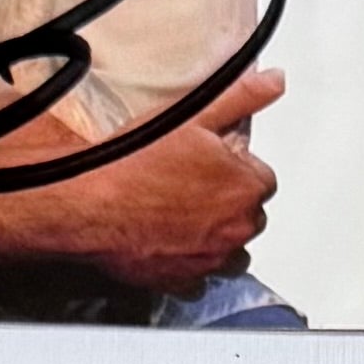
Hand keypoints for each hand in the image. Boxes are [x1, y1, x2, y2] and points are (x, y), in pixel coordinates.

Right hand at [77, 67, 283, 291]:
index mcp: (246, 187)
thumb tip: (274, 81)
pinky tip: (170, 244)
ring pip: (231, 251)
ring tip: (183, 216)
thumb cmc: (134, 161)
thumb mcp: (192, 114)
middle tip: (192, 186)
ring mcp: (211, 259)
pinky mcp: (183, 281)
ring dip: (217, 236)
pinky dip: (192, 266)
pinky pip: (201, 279)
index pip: (262, 178)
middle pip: (249, 215)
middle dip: (230, 202)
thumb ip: (242, 97)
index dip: (236, 169)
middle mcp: (236, 228)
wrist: (89, 203)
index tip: (212, 164)